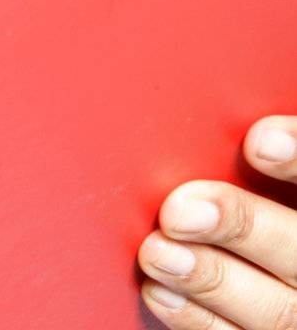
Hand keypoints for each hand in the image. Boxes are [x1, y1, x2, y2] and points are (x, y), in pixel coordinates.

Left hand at [139, 114, 296, 325]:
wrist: (276, 275)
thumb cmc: (265, 204)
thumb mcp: (276, 182)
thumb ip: (277, 146)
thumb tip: (242, 124)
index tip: (257, 142)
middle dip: (241, 227)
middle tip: (178, 210)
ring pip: (276, 311)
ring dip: (210, 279)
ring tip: (156, 252)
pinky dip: (199, 321)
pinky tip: (160, 292)